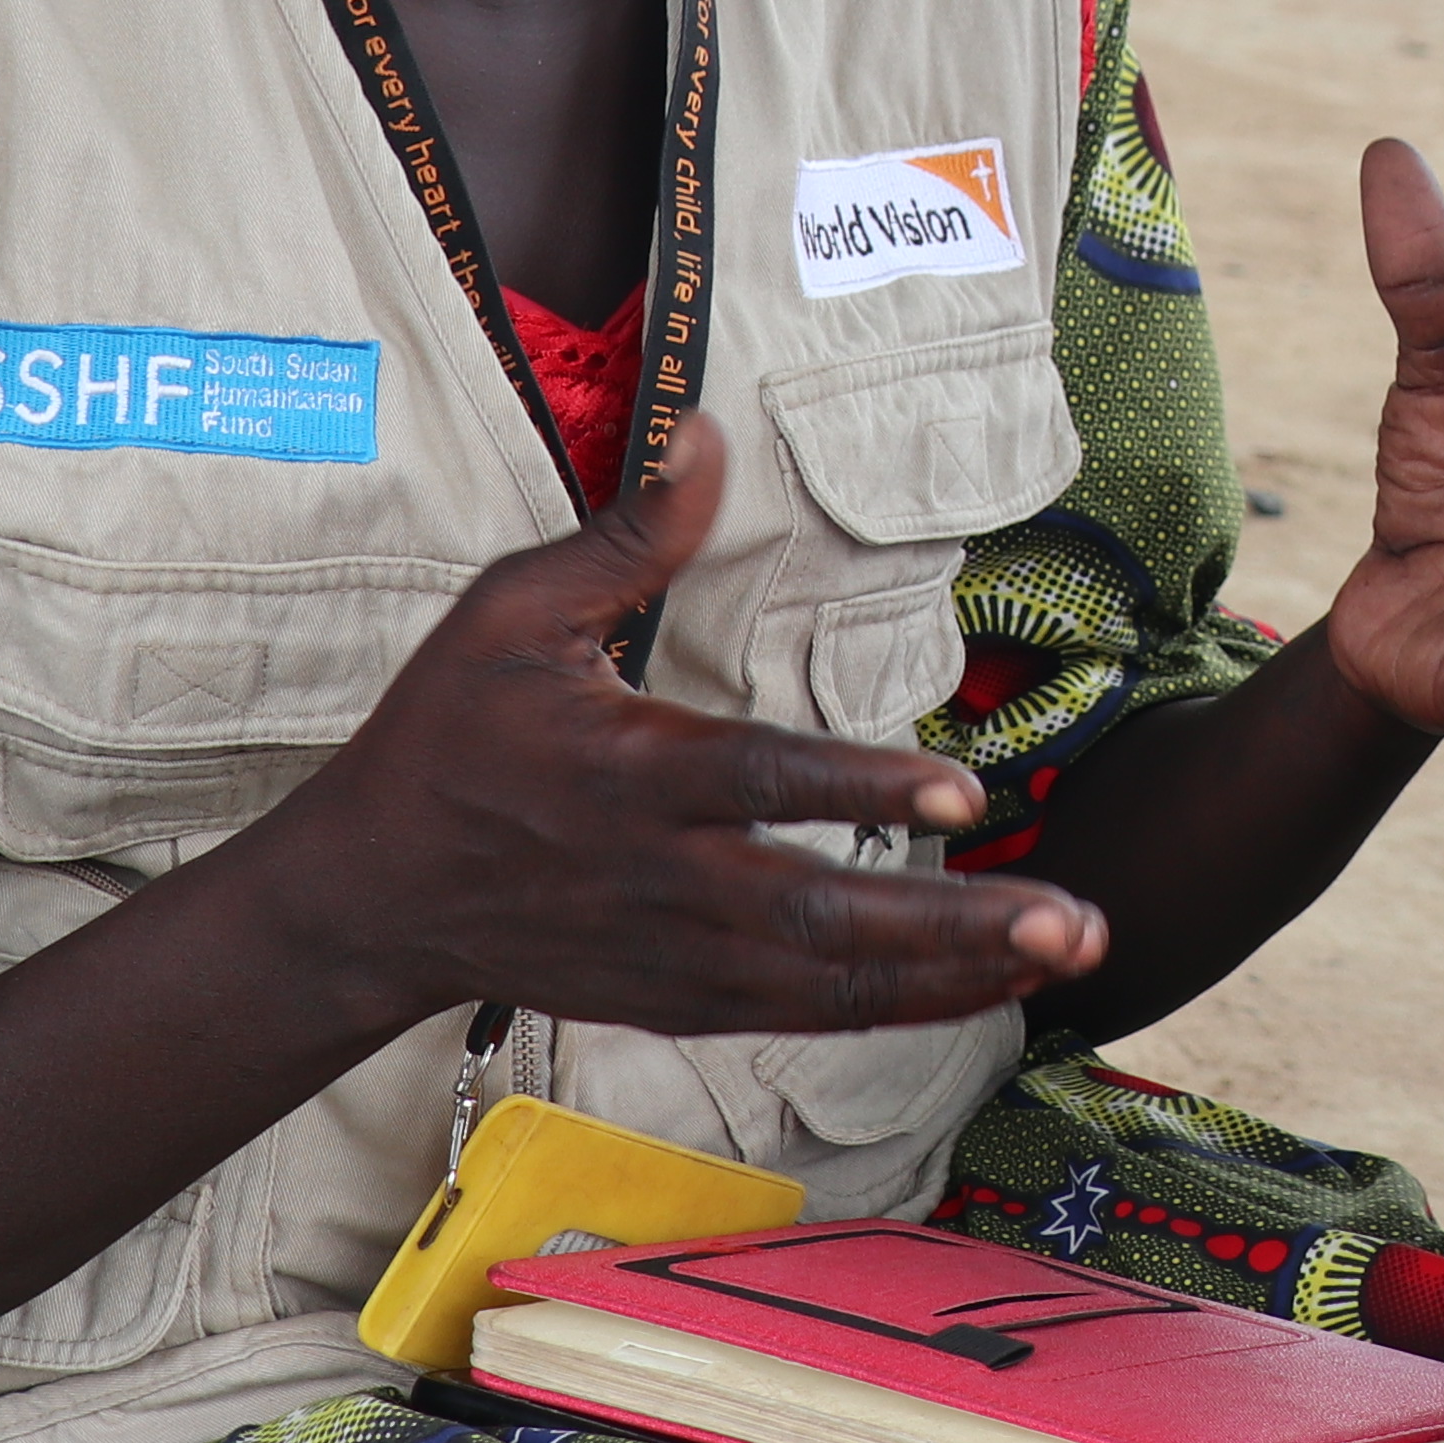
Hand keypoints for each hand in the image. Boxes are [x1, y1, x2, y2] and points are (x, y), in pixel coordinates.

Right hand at [259, 415, 1107, 1037]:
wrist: (369, 899)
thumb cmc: (445, 740)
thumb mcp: (510, 615)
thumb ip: (627, 535)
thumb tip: (709, 429)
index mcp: (628, 774)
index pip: (763, 782)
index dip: (862, 787)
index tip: (964, 788)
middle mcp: (665, 879)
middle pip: (829, 914)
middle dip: (958, 923)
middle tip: (1074, 918)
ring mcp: (677, 954)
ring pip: (835, 980)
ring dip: (956, 970)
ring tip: (1068, 949)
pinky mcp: (681, 999)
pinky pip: (808, 1013)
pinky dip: (902, 1006)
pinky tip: (985, 986)